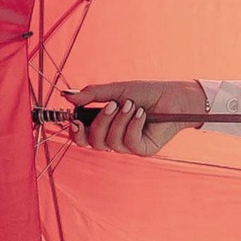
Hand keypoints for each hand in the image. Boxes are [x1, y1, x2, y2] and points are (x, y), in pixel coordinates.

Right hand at [66, 80, 206, 156]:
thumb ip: (92, 94)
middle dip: (100, 122)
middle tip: (114, 105)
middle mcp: (115, 138)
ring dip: (120, 120)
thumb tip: (67, 96)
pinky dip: (133, 125)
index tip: (75, 119)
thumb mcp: (116, 90)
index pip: (83, 137)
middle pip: (93, 143)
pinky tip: (142, 114)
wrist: (174, 96)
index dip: (76, 132)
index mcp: (105, 126)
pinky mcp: (143, 150)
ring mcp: (129, 146)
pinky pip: (129, 142)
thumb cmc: (147, 93)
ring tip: (133, 105)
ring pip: (111, 142)